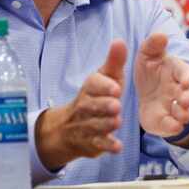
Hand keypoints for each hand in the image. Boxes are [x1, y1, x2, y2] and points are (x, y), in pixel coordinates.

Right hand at [35, 40, 126, 169]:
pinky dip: (107, 146)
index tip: (116, 88)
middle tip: (116, 105)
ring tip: (116, 122)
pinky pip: (98, 145)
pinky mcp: (91, 143)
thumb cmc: (97, 96)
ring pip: (95, 125)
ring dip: (105, 124)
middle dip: (103, 105)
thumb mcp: (106, 78)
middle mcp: (85, 106)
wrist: (69, 128)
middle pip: (91, 105)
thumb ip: (114, 62)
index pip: (93, 85)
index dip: (104, 86)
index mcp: (90, 88)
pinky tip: (117, 146)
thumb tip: (120, 41)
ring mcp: (86, 125)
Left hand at [135, 33, 188, 139]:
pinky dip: (173, 127)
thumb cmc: (150, 70)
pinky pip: (172, 126)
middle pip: (188, 95)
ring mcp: (173, 107)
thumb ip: (153, 44)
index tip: (184, 82)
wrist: (144, 93)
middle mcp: (178, 91)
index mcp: (175, 72)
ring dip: (183, 113)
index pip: (186, 72)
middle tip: (184, 101)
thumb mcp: (147, 54)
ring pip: (184, 112)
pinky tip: (172, 126)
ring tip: (180, 114)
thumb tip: (161, 35)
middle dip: (188, 98)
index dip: (186, 77)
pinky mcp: (166, 121)